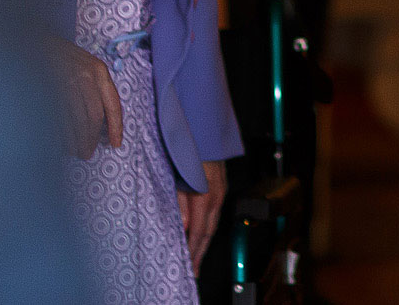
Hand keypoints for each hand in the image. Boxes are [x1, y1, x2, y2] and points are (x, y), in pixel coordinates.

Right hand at [47, 39, 122, 159]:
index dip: (116, 127)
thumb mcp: (85, 65)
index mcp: (98, 70)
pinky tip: (59, 143)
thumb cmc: (60, 55)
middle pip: (93, 117)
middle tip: (87, 153)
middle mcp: (85, 76)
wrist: (31, 39)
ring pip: (75, 120)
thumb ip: (95, 88)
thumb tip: (101, 121)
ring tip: (75, 152)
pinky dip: (59, 134)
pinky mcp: (46, 89)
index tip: (116, 144)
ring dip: (75, 140)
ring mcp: (64, 82)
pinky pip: (56, 118)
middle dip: (91, 139)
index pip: (112, 104)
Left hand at [178, 159, 226, 273]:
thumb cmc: (188, 150)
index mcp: (206, 196)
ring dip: (204, 240)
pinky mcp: (220, 184)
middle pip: (209, 230)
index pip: (199, 232)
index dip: (194, 251)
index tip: (189, 267)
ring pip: (213, 221)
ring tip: (196, 256)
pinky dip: (207, 226)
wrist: (204, 128)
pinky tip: (201, 231)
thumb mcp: (177, 178)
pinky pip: (214, 211)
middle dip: (201, 251)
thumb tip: (182, 226)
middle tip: (193, 269)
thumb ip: (180, 203)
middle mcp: (217, 195)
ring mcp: (221, 189)